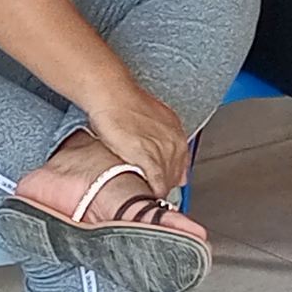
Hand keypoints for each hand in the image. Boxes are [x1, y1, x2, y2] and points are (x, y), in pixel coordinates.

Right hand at [78, 86, 195, 195]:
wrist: (112, 94)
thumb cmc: (123, 102)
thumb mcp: (150, 118)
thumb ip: (158, 136)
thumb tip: (157, 152)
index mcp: (177, 134)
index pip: (179, 166)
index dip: (166, 176)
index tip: (157, 183)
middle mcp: (176, 144)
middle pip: (174, 177)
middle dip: (161, 185)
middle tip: (146, 191)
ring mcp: (165, 152)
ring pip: (167, 183)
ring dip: (155, 191)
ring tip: (141, 196)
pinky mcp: (149, 159)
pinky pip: (156, 185)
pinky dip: (150, 194)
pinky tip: (142, 197)